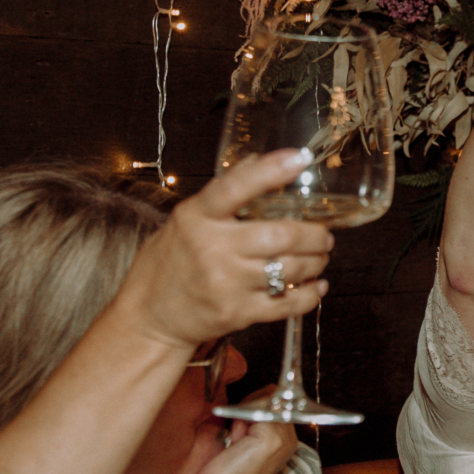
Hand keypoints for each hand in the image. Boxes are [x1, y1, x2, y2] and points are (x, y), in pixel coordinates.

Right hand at [120, 148, 333, 351]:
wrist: (149, 316)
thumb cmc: (170, 263)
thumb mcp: (186, 220)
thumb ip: (222, 195)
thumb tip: (258, 162)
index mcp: (197, 217)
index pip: (235, 187)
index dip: (271, 171)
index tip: (300, 158)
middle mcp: (212, 248)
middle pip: (279, 235)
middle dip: (314, 234)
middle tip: (324, 233)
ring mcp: (226, 283)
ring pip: (289, 269)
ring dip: (315, 261)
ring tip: (320, 256)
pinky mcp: (237, 313)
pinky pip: (287, 303)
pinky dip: (310, 295)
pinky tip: (316, 286)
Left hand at [188, 408, 296, 473]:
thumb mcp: (242, 441)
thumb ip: (252, 422)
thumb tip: (250, 403)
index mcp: (284, 440)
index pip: (276, 403)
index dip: (255, 408)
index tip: (240, 432)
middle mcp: (289, 438)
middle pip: (271, 396)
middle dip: (249, 408)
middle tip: (237, 438)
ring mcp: (284, 437)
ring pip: (265, 398)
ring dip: (244, 413)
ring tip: (237, 441)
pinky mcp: (272, 437)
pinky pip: (256, 407)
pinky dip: (240, 418)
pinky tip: (236, 442)